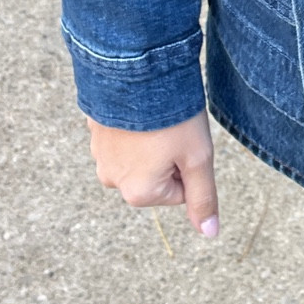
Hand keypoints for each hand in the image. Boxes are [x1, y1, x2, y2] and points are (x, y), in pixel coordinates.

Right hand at [87, 110, 218, 236]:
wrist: (135, 70)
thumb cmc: (171, 117)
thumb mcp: (197, 159)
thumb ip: (203, 198)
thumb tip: (209, 233)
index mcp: (138, 193)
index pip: (180, 191)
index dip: (189, 165)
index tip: (184, 144)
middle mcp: (112, 181)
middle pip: (157, 177)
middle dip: (168, 156)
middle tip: (170, 130)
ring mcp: (99, 156)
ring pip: (140, 158)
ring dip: (151, 141)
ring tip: (153, 119)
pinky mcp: (93, 131)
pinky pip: (122, 138)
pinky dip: (133, 127)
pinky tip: (137, 109)